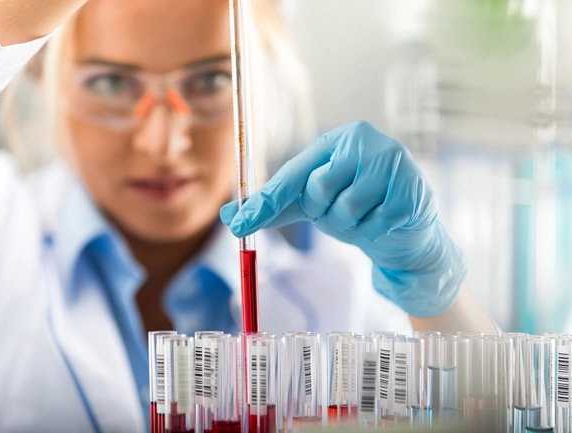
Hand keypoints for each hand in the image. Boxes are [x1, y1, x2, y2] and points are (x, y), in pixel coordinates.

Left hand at [220, 121, 465, 316]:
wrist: (403, 232)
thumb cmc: (354, 209)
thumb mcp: (311, 206)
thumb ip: (274, 206)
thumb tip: (231, 215)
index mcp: (334, 140)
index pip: (292, 173)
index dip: (265, 201)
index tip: (238, 225)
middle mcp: (362, 139)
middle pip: (318, 189)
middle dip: (326, 212)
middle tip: (342, 210)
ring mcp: (392, 160)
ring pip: (347, 208)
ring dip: (351, 224)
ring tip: (365, 215)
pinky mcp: (413, 187)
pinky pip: (376, 222)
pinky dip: (375, 231)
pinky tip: (386, 221)